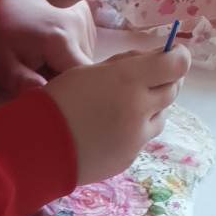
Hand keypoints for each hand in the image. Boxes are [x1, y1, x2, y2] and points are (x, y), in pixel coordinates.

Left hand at [0, 0, 95, 92]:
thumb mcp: (0, 64)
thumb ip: (23, 83)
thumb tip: (45, 94)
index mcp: (60, 40)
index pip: (84, 79)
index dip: (74, 94)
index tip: (58, 98)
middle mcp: (79, 24)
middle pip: (86, 69)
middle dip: (68, 80)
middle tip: (42, 77)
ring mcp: (84, 14)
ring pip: (86, 55)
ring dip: (70, 64)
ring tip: (46, 60)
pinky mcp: (84, 8)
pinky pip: (86, 40)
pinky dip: (73, 49)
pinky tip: (54, 46)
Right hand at [46, 42, 190, 184]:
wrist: (37, 148)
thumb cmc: (58, 101)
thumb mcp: (90, 71)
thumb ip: (126, 65)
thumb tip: (153, 60)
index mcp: (129, 79)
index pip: (177, 64)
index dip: (178, 57)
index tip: (171, 56)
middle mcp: (139, 108)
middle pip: (172, 90)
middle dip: (164, 82)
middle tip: (146, 80)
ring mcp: (136, 138)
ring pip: (160, 117)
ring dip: (150, 109)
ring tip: (124, 108)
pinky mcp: (128, 158)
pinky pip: (141, 140)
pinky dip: (133, 132)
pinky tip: (109, 131)